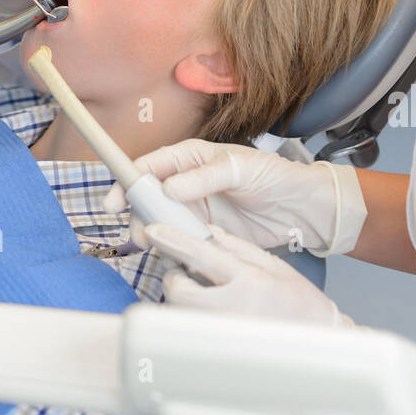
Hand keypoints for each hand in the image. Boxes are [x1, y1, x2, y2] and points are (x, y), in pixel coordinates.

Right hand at [103, 139, 366, 254]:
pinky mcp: (204, 233)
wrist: (300, 208)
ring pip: (160, 221)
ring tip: (153, 247)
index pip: (150, 166)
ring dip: (152, 233)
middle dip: (136, 214)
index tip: (115, 201)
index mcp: (190, 158)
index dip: (128, 181)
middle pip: (148, 197)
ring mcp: (194, 209)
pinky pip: (179, 240)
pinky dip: (171, 247)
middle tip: (137, 234)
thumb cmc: (273, 176)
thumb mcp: (239, 168)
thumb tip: (169, 189)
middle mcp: (186, 182)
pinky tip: (170, 256)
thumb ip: (204, 177)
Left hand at [145, 222, 352, 325]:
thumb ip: (236, 247)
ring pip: (181, 314)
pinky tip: (211, 317)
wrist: (322, 343)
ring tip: (205, 297)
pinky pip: (191, 334)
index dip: (173, 240)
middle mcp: (234, 310)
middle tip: (186, 275)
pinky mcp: (220, 355)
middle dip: (176, 278)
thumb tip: (205, 232)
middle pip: (179, 290)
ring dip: (184, 301)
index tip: (154, 231)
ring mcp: (225, 336)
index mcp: (249, 281)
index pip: (201, 255)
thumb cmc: (300, 304)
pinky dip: (193, 321)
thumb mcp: (273, 265)